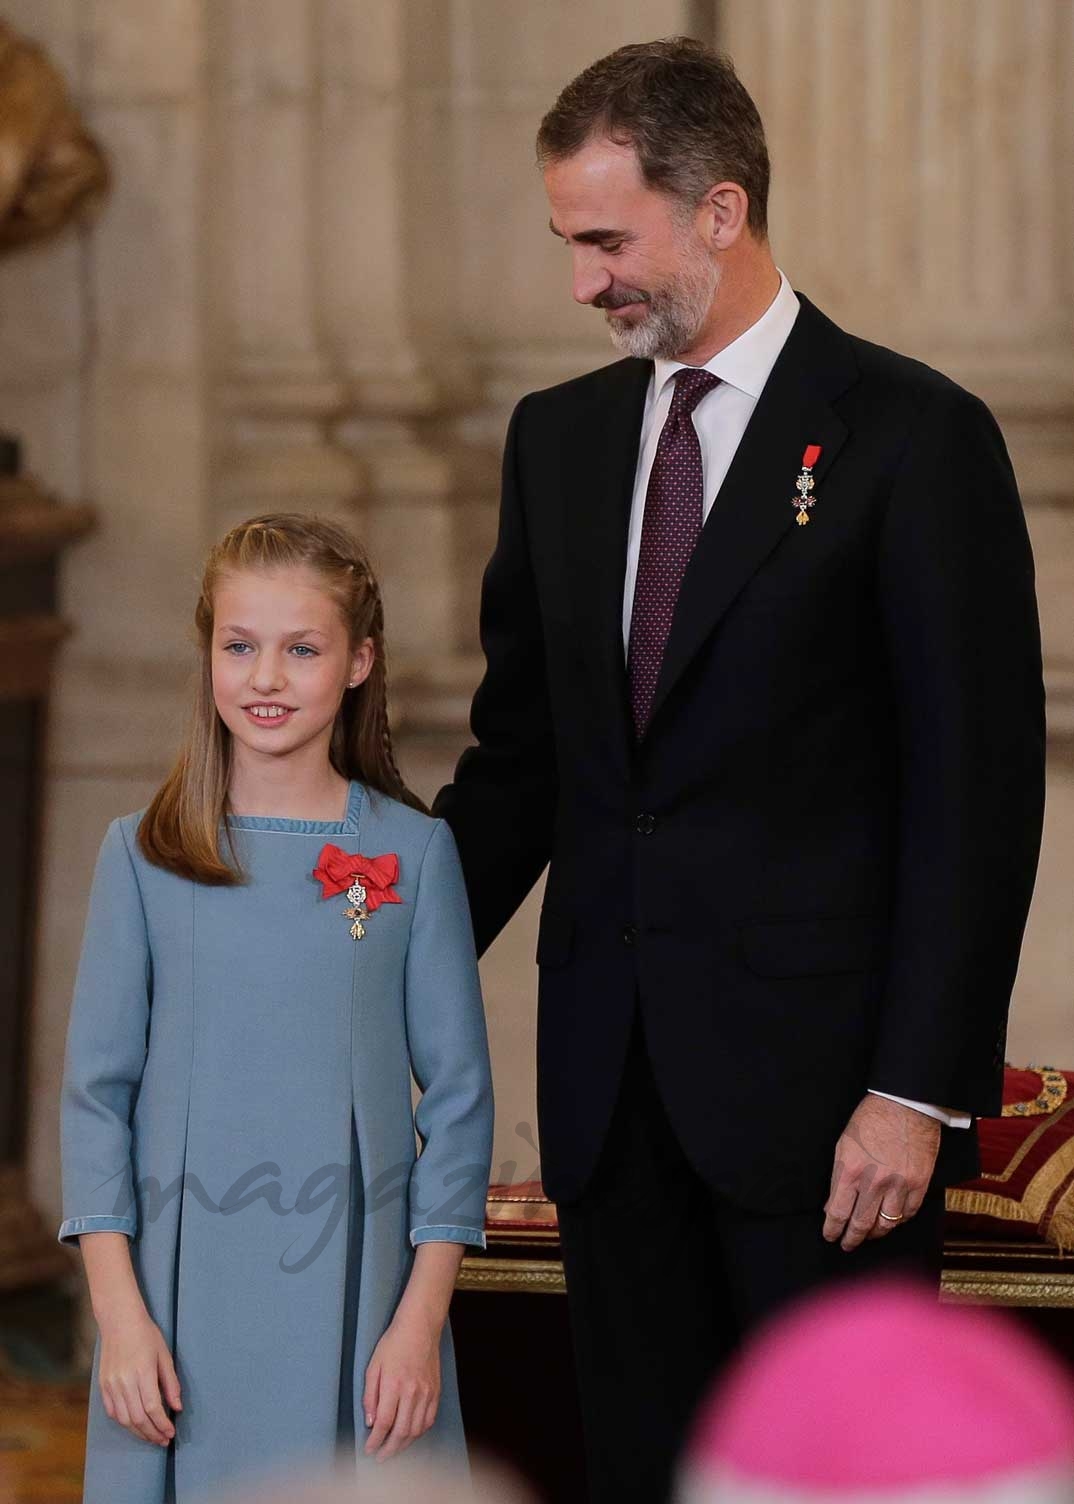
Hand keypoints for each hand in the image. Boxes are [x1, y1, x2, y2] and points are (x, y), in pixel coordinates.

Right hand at [98, 1310, 181, 1446]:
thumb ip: (171, 1383)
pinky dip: (124, 1422)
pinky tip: (134, 1424)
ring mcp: (111, 1385)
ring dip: (138, 1432)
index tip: (171, 1432)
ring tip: (151, 1435)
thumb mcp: (164, 1355)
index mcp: (142, 1372)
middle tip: (163, 1439)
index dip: (162, 1424)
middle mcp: (124, 1382)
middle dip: (152, 1433)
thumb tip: (177, 1407)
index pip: (152, 1408)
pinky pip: (112, 1412)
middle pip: (138, 1418)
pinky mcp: (103, 1386)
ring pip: (124, 1419)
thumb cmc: (145, 1335)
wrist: (119, 1321)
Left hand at [363, 1309, 441, 1460]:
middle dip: (389, 1449)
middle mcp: (412, 1392)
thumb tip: (370, 1422)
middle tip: (380, 1457)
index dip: (375, 1441)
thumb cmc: (393, 1344)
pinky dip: (419, 1432)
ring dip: (404, 1445)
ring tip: (393, 1450)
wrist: (420, 1328)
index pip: (384, 1423)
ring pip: (416, 1429)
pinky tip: (410, 1435)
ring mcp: (427, 1393)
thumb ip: (370, 1396)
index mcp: (394, 1385)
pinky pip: (429, 1420)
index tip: (368, 1449)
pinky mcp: (436, 1392)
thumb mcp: (373, 1366)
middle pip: (401, 1431)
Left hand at [824, 1094, 939, 1250]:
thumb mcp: (844, 1144)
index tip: (830, 1236)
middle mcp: (874, 1182)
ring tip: (869, 1236)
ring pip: (886, 1224)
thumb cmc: (870, 1119)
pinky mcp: (919, 1185)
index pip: (837, 1212)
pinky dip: (898, 1221)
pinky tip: (891, 1220)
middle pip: (861, 1224)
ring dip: (875, 1234)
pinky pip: (908, 1214)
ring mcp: (899, 1185)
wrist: (906, 1104)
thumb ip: (838, 1176)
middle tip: (847, 1244)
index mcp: (850, 1170)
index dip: (832, 1229)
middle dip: (852, 1239)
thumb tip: (832, 1205)